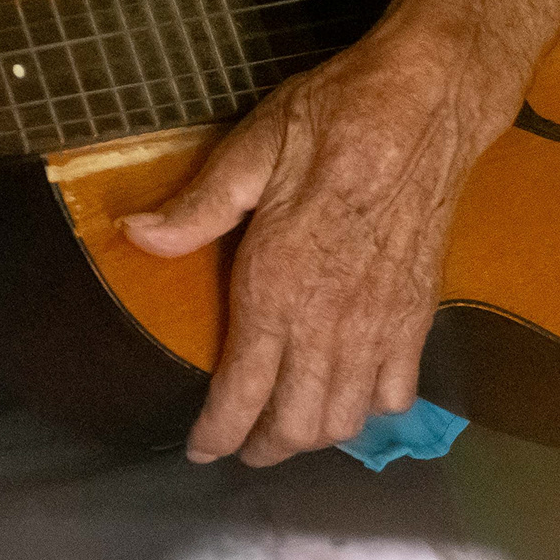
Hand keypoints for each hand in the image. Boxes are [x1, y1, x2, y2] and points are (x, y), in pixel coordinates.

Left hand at [120, 22, 514, 465]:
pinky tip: (352, 398)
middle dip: (265, 447)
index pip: (243, 391)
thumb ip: (195, 209)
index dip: (218, 433)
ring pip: (347, 419)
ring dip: (315, 436)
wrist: (425, 107)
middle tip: (240, 446)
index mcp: (278, 286)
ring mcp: (381, 325)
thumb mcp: (250, 151)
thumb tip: (134, 235)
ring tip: (288, 431)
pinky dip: (371, 410)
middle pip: (298, 423)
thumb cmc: (331, 121)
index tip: (200, 451)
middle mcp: (330, 322)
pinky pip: (397, 392)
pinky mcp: (419, 316)